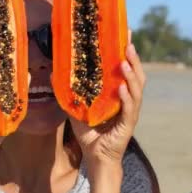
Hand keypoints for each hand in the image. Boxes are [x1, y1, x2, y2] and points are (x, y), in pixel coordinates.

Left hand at [70, 33, 145, 171]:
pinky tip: (122, 87)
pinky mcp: (127, 125)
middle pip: (136, 74)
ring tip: (124, 60)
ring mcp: (130, 113)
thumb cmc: (89, 135)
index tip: (124, 33)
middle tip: (127, 40)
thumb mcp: (76, 109)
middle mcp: (128, 101)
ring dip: (131, 73)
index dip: (126, 52)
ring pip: (136, 89)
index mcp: (119, 94)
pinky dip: (126, 97)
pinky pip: (128, 108)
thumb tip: (54, 74)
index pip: (125, 69)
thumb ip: (70, 93)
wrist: (95, 159)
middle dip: (133, 57)